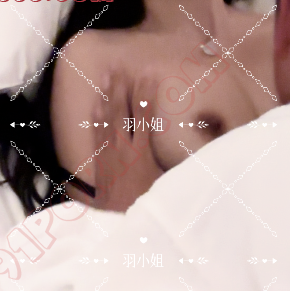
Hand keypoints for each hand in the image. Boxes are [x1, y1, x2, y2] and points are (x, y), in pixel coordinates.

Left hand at [92, 73, 164, 211]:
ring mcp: (108, 154)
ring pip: (107, 119)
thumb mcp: (165, 184)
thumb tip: (195, 153)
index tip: (148, 76)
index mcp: (142, 153)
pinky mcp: (99, 161)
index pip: (144, 117)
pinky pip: (96, 134)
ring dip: (107, 97)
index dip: (146, 95)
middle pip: (122, 112)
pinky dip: (96, 117)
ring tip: (108, 77)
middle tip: (122, 68)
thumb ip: (174, 165)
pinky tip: (95, 104)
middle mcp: (123, 149)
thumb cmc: (147, 204)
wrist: (119, 222)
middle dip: (123, 88)